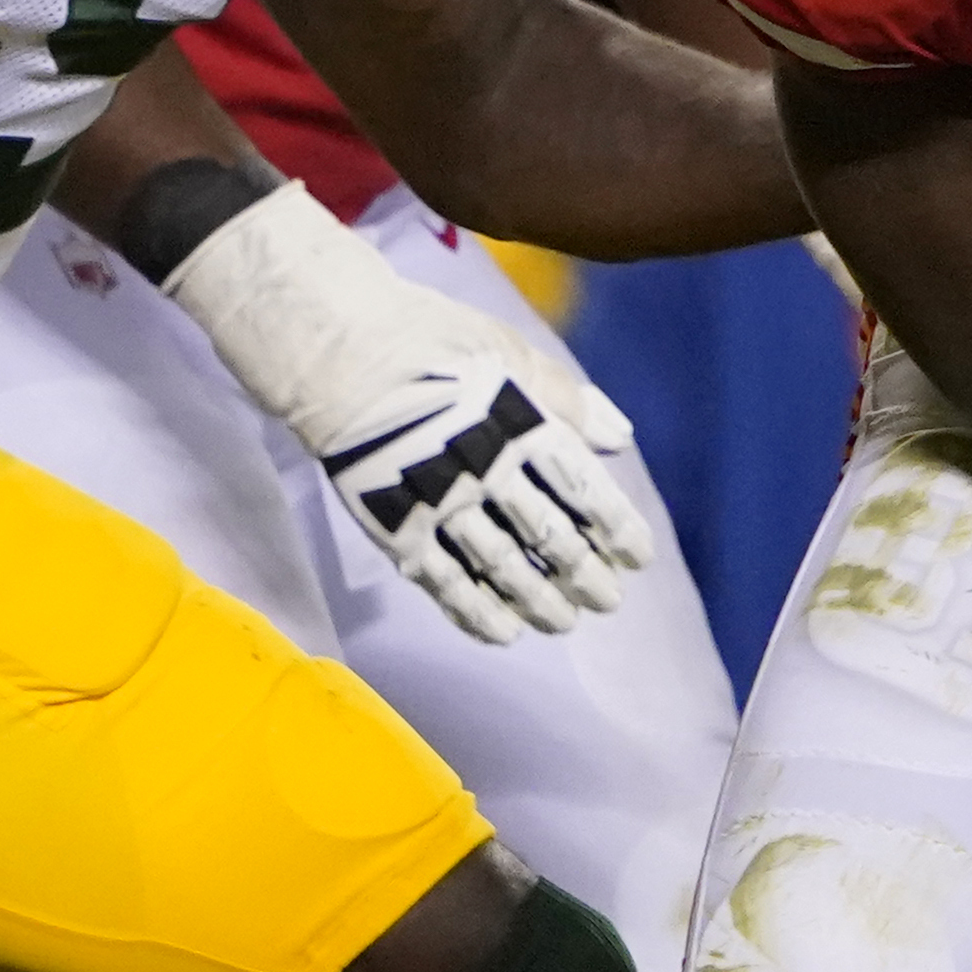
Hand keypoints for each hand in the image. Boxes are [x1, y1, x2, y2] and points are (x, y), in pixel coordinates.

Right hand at [164, 187, 653, 642]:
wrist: (334, 350)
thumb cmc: (426, 338)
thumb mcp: (507, 351)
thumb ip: (565, 398)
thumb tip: (619, 438)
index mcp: (520, 423)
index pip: (582, 489)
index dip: (616, 528)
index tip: (637, 557)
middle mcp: (485, 469)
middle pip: (547, 536)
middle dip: (583, 573)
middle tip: (607, 601)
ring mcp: (438, 501)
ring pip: (500, 566)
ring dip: (538, 600)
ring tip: (564, 622)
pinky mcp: (394, 525)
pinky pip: (442, 580)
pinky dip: (475, 611)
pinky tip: (503, 632)